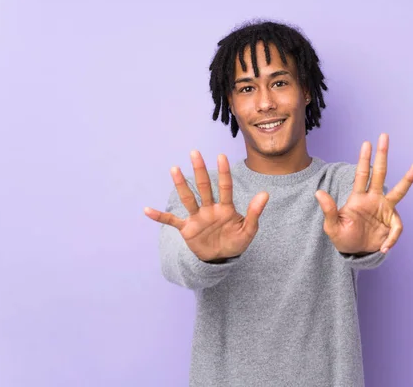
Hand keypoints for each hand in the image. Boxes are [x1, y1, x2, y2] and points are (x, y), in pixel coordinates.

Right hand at [144, 151, 268, 261]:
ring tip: (174, 169)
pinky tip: (147, 210)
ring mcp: (197, 218)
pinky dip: (160, 217)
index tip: (221, 156)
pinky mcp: (187, 229)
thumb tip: (265, 193)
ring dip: (181, 185)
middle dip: (200, 170)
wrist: (221, 259)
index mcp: (226, 208)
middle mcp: (210, 209)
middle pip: (204, 187)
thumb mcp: (249, 231)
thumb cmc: (235, 242)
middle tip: (195, 153)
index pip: (225, 187)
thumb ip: (255, 213)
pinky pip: (172, 221)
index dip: (223, 172)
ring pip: (188, 199)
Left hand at [315, 134, 412, 254]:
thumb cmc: (343, 237)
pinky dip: (391, 238)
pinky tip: (383, 247)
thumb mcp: (332, 226)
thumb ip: (328, 210)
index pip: (361, 175)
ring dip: (407, 179)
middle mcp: (374, 199)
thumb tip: (318, 192)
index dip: (364, 160)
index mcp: (358, 198)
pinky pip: (395, 228)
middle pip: (380, 173)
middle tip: (384, 136)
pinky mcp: (391, 225)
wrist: (355, 252)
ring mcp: (385, 210)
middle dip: (382, 155)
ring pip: (398, 191)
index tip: (366, 143)